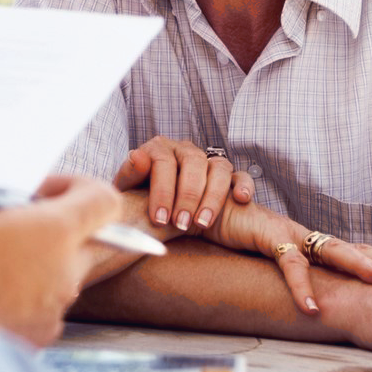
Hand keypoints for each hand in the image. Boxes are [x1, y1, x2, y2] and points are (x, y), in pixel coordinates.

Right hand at [0, 175, 120, 346]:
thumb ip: (7, 207)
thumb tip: (15, 214)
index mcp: (56, 232)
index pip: (104, 202)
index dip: (79, 190)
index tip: (47, 194)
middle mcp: (67, 272)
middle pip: (86, 242)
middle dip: (59, 232)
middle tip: (17, 230)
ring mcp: (55, 309)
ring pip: (63, 278)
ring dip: (40, 267)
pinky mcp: (39, 337)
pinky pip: (44, 310)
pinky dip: (25, 301)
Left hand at [113, 136, 253, 232]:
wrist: (149, 199)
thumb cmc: (137, 194)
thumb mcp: (127, 187)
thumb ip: (130, 173)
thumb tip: (138, 157)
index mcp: (159, 148)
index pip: (163, 162)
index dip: (162, 191)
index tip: (159, 219)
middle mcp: (185, 150)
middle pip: (193, 163)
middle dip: (187, 196)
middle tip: (180, 223)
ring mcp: (208, 160)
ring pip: (219, 168)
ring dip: (212, 196)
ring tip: (203, 223)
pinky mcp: (227, 175)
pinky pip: (240, 175)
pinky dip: (243, 185)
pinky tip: (241, 199)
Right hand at [200, 199, 371, 317]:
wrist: (196, 208)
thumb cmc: (223, 228)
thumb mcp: (252, 252)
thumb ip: (271, 264)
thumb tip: (284, 289)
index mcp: (298, 239)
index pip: (338, 249)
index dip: (363, 257)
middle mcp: (298, 234)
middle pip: (345, 247)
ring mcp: (287, 233)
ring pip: (330, 251)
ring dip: (357, 265)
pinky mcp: (270, 236)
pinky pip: (291, 265)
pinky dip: (302, 287)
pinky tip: (311, 307)